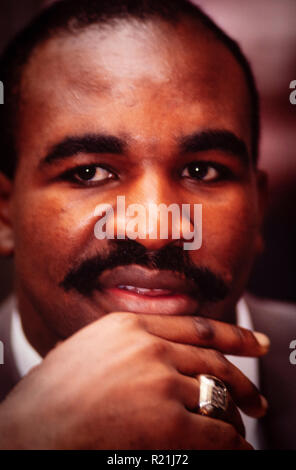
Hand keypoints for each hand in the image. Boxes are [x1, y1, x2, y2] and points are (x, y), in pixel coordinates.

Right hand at [0, 312, 268, 448]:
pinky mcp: (168, 420)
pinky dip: (231, 443)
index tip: (256, 342)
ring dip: (234, 416)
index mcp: (130, 326)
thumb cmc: (52, 396)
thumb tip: (163, 352)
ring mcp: (159, 381)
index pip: (198, 327)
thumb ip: (128, 344)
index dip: (234, 335)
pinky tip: (235, 449)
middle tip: (257, 400)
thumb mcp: (89, 349)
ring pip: (217, 395)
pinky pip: (216, 432)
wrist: (29, 431)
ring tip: (242, 429)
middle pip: (214, 360)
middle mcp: (149, 346)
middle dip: (243, 382)